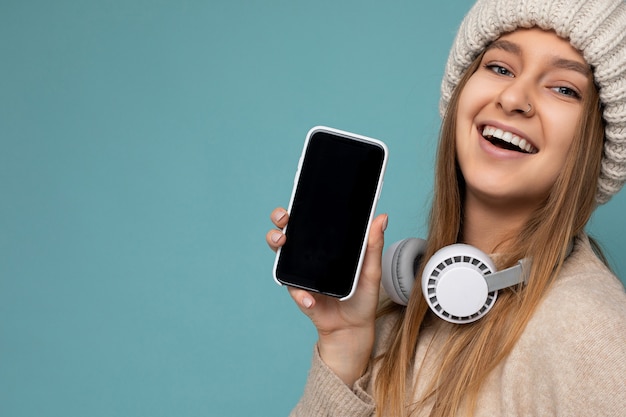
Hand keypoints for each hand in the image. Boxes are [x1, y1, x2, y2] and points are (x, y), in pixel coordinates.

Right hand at [266, 207, 387, 385]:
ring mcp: (302, 275)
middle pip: (286, 233)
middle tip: (285, 219)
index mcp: (325, 247)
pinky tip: (310, 298)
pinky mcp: (301, 294)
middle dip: (279, 221)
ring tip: (282, 243)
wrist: (355, 327)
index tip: (298, 202)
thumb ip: (374, 244)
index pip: (308, 223)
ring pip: (281, 256)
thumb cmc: (362, 296)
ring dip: (277, 245)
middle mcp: (309, 258)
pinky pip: (295, 290)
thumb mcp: (372, 269)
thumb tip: (382, 217)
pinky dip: (301, 294)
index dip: (298, 210)